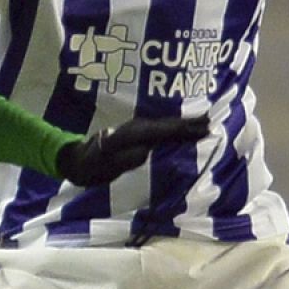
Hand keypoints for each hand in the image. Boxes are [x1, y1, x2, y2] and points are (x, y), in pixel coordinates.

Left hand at [56, 116, 212, 186]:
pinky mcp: (136, 135)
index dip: (183, 130)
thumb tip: (144, 151)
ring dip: (184, 124)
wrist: (76, 161)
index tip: (204, 129)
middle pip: (167, 125)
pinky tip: (183, 130)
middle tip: (212, 122)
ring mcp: (136, 130)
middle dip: (189, 123)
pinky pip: (161, 131)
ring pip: (165, 126)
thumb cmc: (91, 167)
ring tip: (204, 122)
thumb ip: (125, 159)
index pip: (163, 131)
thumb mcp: (106, 166)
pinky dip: (174, 129)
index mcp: (132, 133)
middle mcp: (136, 127)